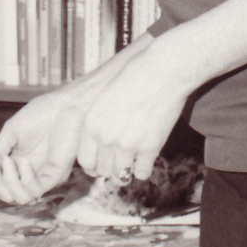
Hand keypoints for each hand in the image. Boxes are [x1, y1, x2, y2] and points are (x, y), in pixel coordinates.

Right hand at [0, 59, 126, 203]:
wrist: (62, 106)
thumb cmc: (39, 114)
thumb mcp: (11, 133)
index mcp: (18, 163)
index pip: (1, 185)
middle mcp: (29, 173)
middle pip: (9, 195)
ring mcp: (42, 175)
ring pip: (22, 197)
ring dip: (9, 182)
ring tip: (9, 160)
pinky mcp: (54, 175)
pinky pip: (36, 189)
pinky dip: (25, 179)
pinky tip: (23, 162)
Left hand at [70, 42, 189, 182]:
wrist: (160, 72)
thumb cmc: (133, 80)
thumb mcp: (105, 100)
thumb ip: (100, 123)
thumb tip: (102, 147)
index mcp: (91, 124)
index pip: (85, 161)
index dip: (94, 166)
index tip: (102, 165)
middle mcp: (105, 137)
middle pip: (103, 170)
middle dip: (111, 169)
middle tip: (120, 163)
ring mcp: (127, 144)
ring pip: (121, 175)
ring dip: (126, 171)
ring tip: (133, 162)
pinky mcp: (149, 147)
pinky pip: (142, 173)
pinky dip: (144, 170)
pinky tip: (146, 161)